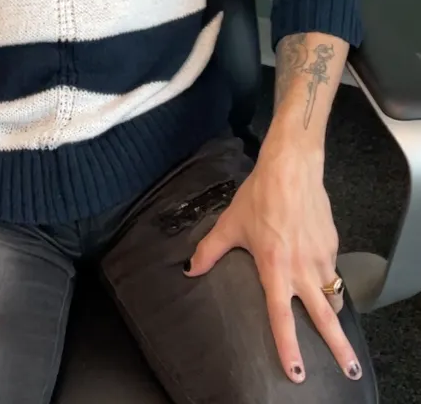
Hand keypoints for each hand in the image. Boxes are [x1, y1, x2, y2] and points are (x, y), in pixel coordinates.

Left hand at [185, 140, 362, 384]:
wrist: (291, 168)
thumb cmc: (258, 196)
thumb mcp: (230, 224)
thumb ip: (209, 251)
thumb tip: (190, 269)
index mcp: (275, 268)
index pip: (282, 316)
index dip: (288, 347)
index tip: (296, 372)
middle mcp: (302, 269)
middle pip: (325, 317)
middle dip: (339, 346)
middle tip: (350, 369)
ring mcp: (321, 257)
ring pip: (332, 295)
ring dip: (334, 313)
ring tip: (335, 327)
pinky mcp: (332, 244)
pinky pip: (332, 271)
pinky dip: (329, 280)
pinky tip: (322, 277)